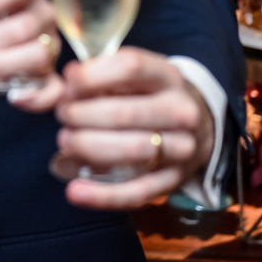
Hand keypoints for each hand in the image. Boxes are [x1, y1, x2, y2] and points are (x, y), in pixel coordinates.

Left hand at [54, 47, 214, 209]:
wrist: (198, 127)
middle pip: (125, 113)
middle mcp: (181, 111)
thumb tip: (69, 80)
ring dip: (88, 148)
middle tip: (62, 115)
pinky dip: (102, 195)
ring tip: (65, 141)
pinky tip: (74, 192)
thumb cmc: (149, 96)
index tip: (68, 83)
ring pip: (132, 151)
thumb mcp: (135, 76)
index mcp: (167, 76)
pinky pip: (137, 192)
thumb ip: (102, 75)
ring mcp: (181, 148)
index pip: (131, 67)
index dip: (92, 75)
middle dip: (82, 115)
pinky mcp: (173, 181)